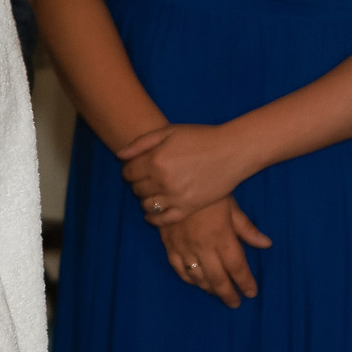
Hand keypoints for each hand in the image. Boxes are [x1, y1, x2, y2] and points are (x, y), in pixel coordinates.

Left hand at [118, 123, 252, 225]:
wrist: (232, 151)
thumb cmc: (200, 137)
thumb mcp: (168, 131)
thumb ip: (141, 143)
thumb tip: (120, 155)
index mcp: (155, 160)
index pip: (128, 173)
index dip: (128, 170)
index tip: (134, 168)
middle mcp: (162, 181)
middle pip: (137, 189)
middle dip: (137, 183)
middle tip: (146, 178)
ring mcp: (176, 197)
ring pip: (147, 205)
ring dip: (145, 199)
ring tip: (152, 192)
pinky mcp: (189, 208)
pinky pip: (163, 220)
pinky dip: (154, 219)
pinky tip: (152, 214)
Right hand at [160, 200, 271, 306]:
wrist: (173, 181)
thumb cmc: (208, 191)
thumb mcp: (231, 205)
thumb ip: (246, 228)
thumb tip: (266, 244)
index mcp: (222, 237)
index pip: (237, 267)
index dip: (245, 282)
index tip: (251, 293)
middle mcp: (203, 247)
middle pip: (217, 279)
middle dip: (228, 294)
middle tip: (235, 303)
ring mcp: (184, 248)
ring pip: (198, 277)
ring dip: (209, 289)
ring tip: (217, 293)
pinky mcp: (169, 245)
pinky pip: (179, 269)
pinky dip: (188, 279)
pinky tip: (196, 281)